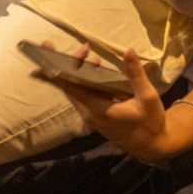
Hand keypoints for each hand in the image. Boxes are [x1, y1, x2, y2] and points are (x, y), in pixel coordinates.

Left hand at [40, 46, 171, 162]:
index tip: (40, 63)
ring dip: (77, 71)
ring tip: (85, 52)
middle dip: (67, 65)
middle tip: (71, 46)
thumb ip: (136, 75)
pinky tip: (94, 67)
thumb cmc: (150, 124)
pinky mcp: (96, 115)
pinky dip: (85, 79)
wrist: (152, 147)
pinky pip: (84, 95)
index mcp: (98, 110)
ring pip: (76, 91)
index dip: (54, 75)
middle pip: (70, 87)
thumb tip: (128, 51)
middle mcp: (89, 113)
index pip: (70, 89)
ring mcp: (92, 116)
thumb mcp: (147, 98)